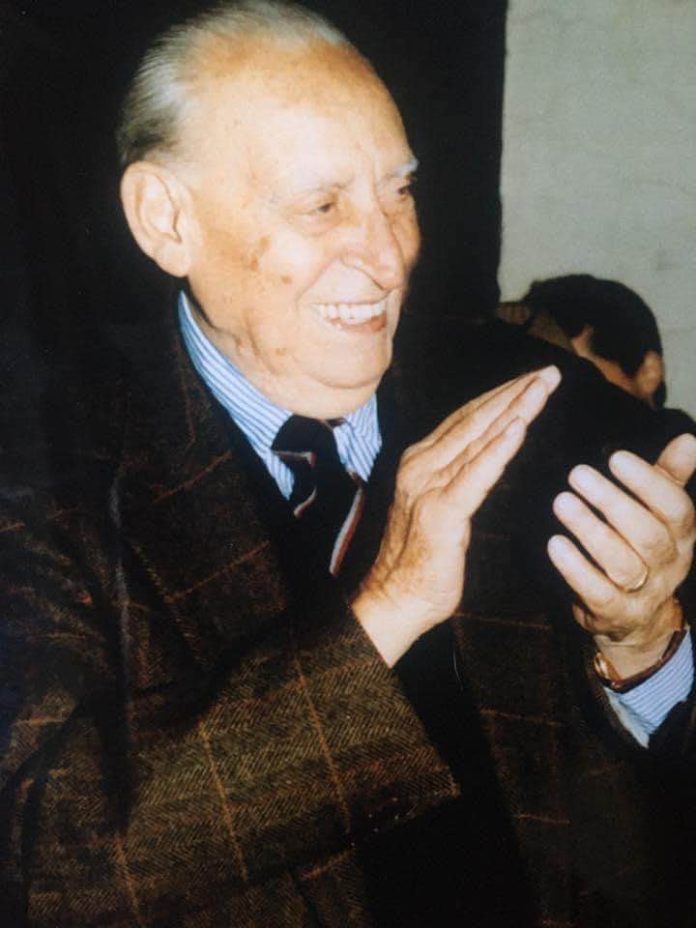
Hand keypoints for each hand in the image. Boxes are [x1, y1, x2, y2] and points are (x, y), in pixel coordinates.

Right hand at [353, 365, 560, 664]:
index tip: (532, 380)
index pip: (467, 419)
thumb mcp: (441, 508)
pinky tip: (519, 427)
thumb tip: (488, 458)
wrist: (394, 601)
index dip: (501, 396)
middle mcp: (421, 465)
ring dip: (514, 409)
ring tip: (542, 386)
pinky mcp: (442, 512)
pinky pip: (476, 474)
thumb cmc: (421, 561)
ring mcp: (429, 486)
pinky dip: (499, 448)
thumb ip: (460, 479)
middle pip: (475, 419)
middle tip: (550, 372)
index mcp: (421, 461)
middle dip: (515, 392)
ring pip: (479, 438)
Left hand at [548, 433, 695, 677]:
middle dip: (612, 502)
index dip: (648, 482)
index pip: (676, 508)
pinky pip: (598, 593)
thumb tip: (689, 438)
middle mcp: (669, 565)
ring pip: (622, 564)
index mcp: (682, 536)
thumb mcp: (658, 512)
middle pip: (648, 536)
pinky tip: (554, 543)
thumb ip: (669, 476)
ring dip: (590, 531)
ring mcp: (644, 594)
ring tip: (561, 502)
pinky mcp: (615, 614)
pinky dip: (576, 569)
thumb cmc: (640, 547)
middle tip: (577, 473)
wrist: (635, 617)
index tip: (615, 457)